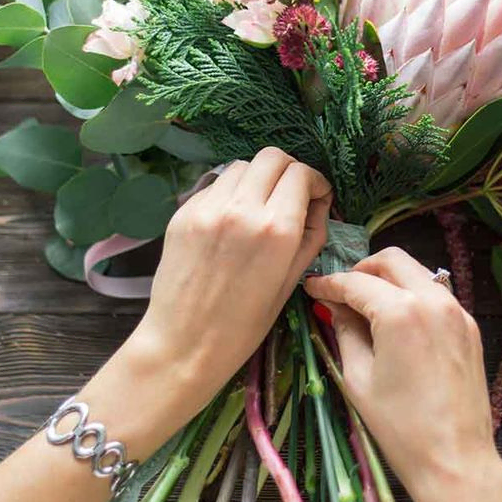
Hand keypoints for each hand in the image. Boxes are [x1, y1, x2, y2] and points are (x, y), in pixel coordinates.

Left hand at [136, 147, 332, 408]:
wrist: (183, 345)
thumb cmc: (245, 325)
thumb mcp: (292, 282)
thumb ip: (311, 234)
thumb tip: (318, 202)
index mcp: (276, 229)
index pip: (301, 173)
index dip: (315, 181)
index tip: (316, 196)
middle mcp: (242, 208)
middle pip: (272, 157)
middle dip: (289, 171)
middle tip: (290, 195)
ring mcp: (208, 207)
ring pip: (242, 165)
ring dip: (258, 178)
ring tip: (258, 207)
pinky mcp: (184, 212)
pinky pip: (216, 185)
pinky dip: (231, 193)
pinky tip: (231, 221)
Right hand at [304, 248, 501, 501]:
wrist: (456, 461)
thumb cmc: (400, 426)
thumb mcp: (359, 378)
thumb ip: (345, 331)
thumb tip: (336, 306)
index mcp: (401, 311)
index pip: (356, 283)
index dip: (329, 283)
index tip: (312, 288)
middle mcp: (433, 300)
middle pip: (392, 260)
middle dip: (363, 269)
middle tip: (343, 292)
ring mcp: (456, 311)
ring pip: (417, 272)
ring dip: (390, 279)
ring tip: (368, 307)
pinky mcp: (469, 326)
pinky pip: (435, 294)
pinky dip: (412, 296)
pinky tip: (398, 322)